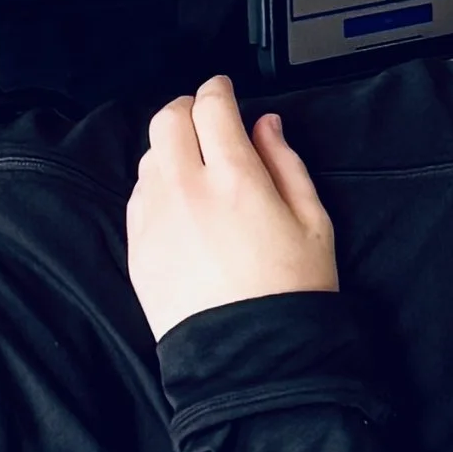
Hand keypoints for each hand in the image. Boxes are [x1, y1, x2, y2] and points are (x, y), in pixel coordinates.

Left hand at [125, 74, 338, 340]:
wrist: (251, 361)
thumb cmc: (291, 294)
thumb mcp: (314, 223)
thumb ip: (286, 163)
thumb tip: (266, 125)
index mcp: (235, 178)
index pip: (212, 106)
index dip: (218, 89)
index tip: (225, 91)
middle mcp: (187, 190)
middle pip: (169, 119)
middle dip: (188, 110)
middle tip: (207, 121)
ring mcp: (155, 219)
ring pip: (150, 156)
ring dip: (171, 148)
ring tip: (197, 167)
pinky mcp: (138, 248)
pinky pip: (138, 195)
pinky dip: (157, 184)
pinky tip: (180, 203)